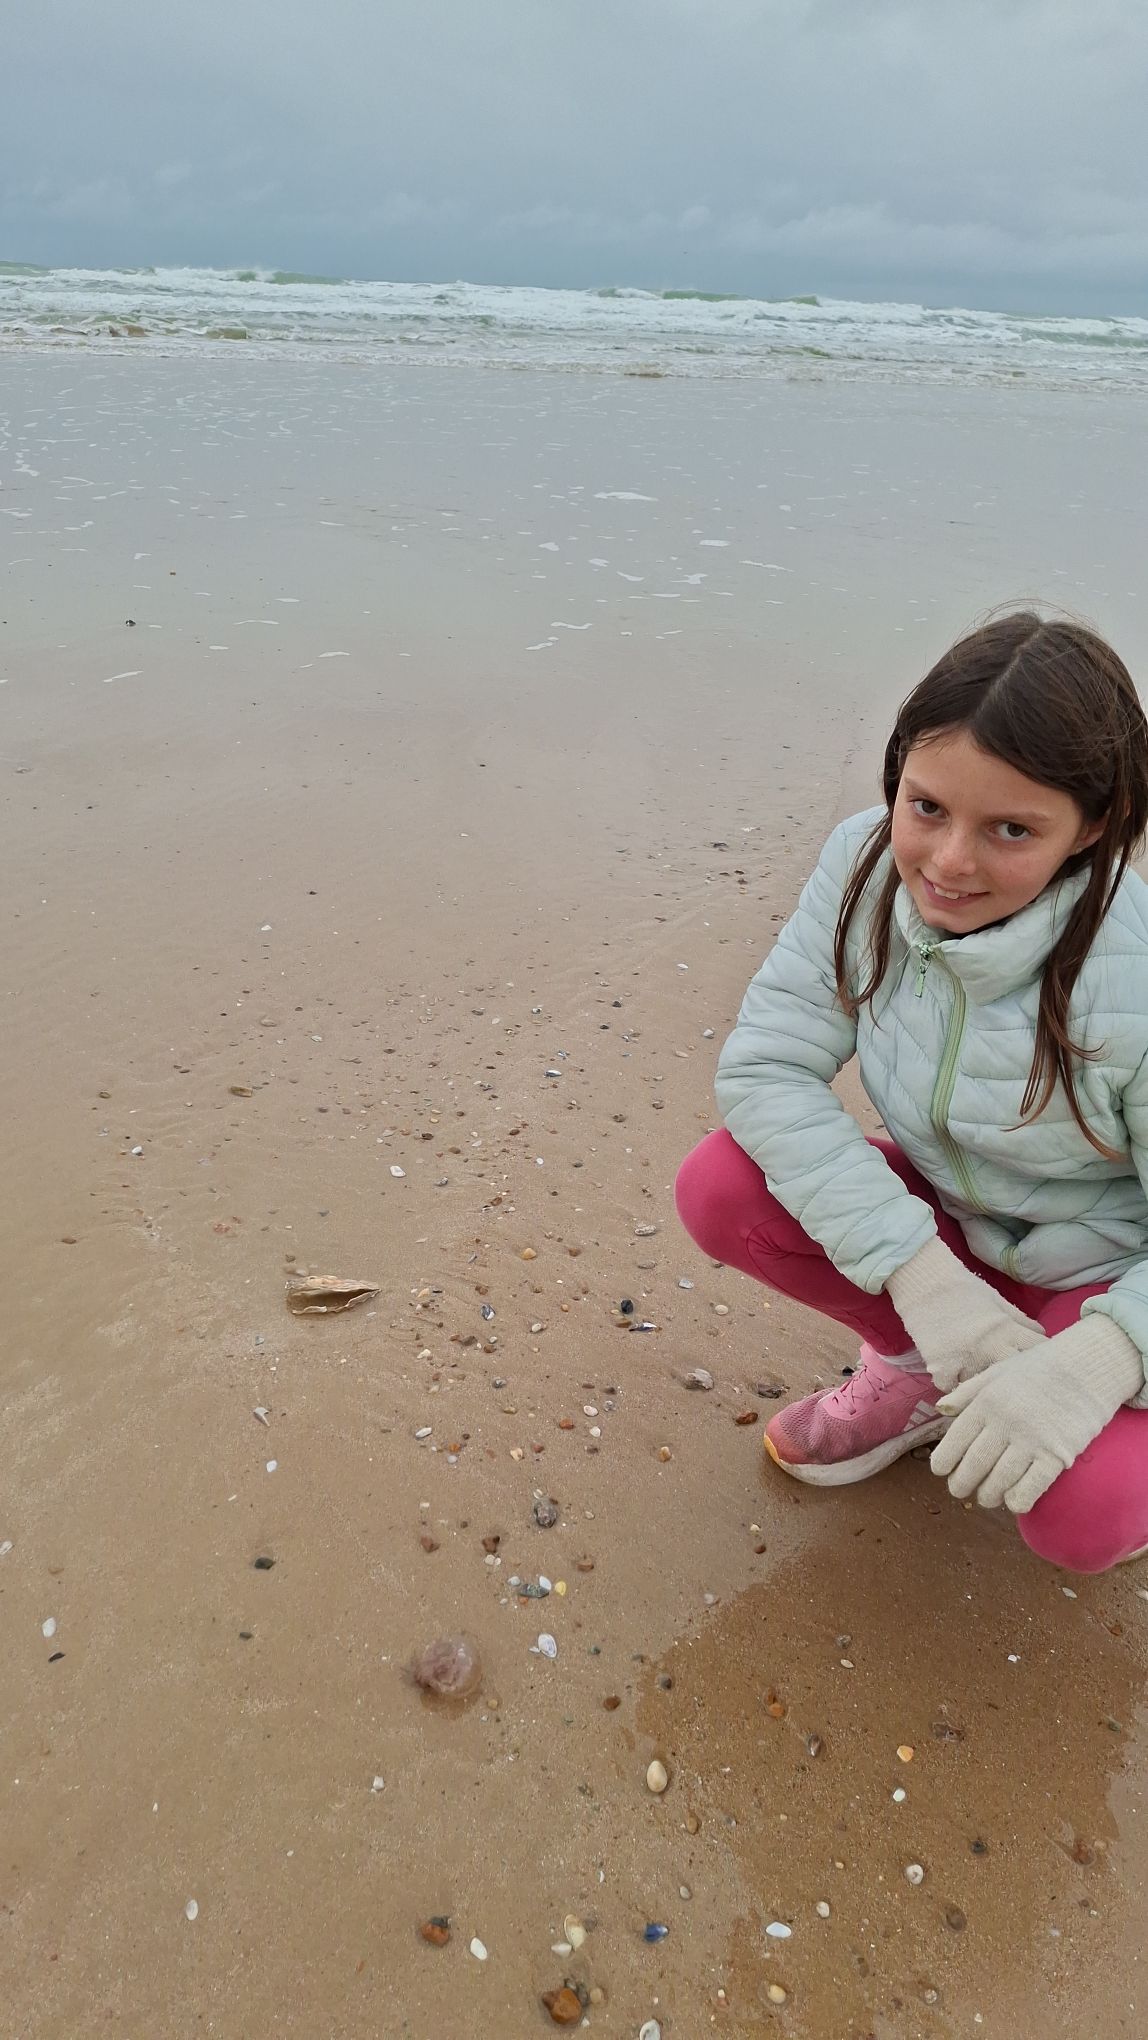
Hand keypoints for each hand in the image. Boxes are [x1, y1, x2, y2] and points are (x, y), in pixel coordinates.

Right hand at [886, 1236, 1046, 1392]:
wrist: (924, 1281)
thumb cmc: (962, 1289)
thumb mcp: (996, 1300)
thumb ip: (1019, 1319)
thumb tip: (1042, 1333)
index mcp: (1007, 1330)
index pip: (1036, 1351)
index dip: (1038, 1360)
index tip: (1034, 1365)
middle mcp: (990, 1348)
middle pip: (1010, 1378)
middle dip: (1008, 1381)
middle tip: (1001, 1380)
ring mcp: (966, 1359)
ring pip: (979, 1387)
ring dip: (976, 1383)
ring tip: (970, 1374)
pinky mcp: (941, 1367)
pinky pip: (952, 1389)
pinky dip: (950, 1383)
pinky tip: (950, 1373)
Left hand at [930, 1314, 1144, 1513]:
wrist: (1087, 1367)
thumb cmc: (1040, 1368)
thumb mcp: (998, 1372)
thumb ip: (968, 1392)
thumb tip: (941, 1409)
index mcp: (986, 1402)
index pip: (955, 1440)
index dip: (943, 1462)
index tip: (941, 1472)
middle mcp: (1004, 1422)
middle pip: (974, 1466)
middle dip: (962, 1484)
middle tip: (960, 1490)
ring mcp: (1031, 1440)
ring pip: (999, 1483)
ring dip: (988, 1497)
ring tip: (987, 1497)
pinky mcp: (1056, 1455)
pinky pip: (1029, 1489)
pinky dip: (1017, 1501)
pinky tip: (1014, 1501)